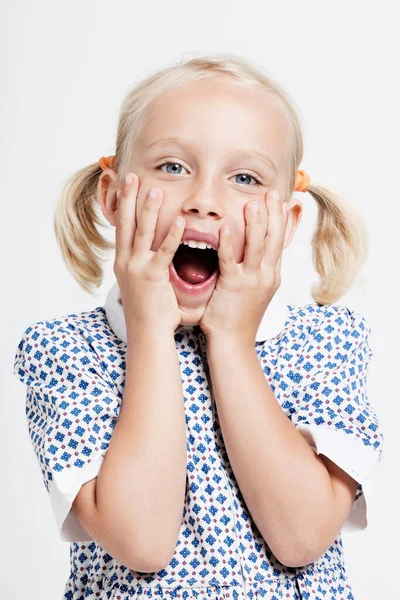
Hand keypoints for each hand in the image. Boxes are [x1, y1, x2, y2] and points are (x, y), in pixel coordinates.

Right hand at [113, 173, 185, 333]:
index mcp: (123, 261)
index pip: (122, 226)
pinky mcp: (151, 277)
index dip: (123, 204)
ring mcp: (136, 268)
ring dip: (148, 209)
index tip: (124, 185)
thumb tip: (155, 249)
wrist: (147, 332)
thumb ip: (147, 262)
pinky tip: (179, 221)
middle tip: (131, 176)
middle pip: (126, 223)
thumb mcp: (142, 281)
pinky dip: (171, 236)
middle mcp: (126, 261)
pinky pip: (163, 252)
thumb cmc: (150, 308)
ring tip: (154, 190)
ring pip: (142, 232)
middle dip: (128, 198)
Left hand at [199, 190, 285, 345]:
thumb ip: (255, 271)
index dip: (281, 220)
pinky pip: (231, 260)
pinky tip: (226, 228)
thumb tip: (254, 254)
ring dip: (255, 222)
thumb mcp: (254, 291)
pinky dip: (230, 243)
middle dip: (273, 214)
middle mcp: (266, 275)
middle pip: (274, 239)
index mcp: (272, 275)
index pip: (280, 241)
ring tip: (252, 202)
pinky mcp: (234, 286)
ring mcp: (252, 281)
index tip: (281, 201)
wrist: (234, 342)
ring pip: (257, 246)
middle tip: (271, 193)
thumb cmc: (239, 317)